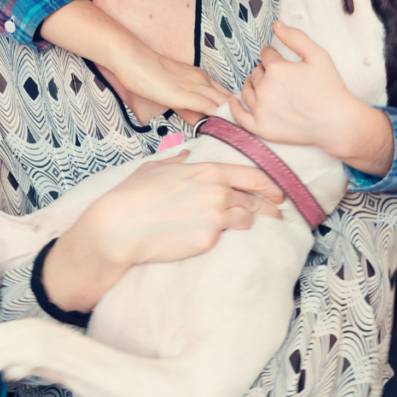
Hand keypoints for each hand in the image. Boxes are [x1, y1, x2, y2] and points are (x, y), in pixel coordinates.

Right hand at [89, 151, 282, 266]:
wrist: (120, 226)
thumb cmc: (132, 195)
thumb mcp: (154, 169)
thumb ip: (175, 161)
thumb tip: (184, 156)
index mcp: (207, 171)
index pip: (252, 175)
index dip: (269, 184)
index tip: (277, 191)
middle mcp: (217, 192)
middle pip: (255, 199)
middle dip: (268, 206)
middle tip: (276, 211)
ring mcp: (215, 217)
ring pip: (246, 219)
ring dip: (249, 221)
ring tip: (250, 224)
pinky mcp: (209, 240)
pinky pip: (227, 237)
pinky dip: (226, 235)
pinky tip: (222, 236)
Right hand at [115, 51, 230, 122]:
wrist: (134, 59)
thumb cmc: (147, 71)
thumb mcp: (172, 84)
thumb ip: (185, 99)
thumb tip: (194, 116)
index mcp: (200, 76)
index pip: (225, 93)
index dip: (233, 107)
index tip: (237, 120)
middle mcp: (202, 80)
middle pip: (229, 99)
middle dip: (237, 114)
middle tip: (242, 130)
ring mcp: (195, 87)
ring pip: (223, 103)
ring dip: (231, 118)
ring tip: (237, 133)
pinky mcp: (185, 95)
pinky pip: (209, 107)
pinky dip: (217, 118)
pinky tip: (222, 128)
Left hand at [229, 22, 393, 174]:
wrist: (336, 123)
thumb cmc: (330, 88)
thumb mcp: (318, 55)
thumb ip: (296, 37)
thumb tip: (276, 25)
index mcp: (276, 69)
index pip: (266, 55)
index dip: (273, 55)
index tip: (280, 59)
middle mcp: (264, 88)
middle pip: (256, 73)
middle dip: (264, 70)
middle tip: (277, 76)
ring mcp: (260, 109)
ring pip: (247, 90)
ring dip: (252, 85)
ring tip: (261, 85)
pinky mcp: (261, 127)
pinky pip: (239, 116)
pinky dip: (235, 108)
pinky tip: (234, 101)